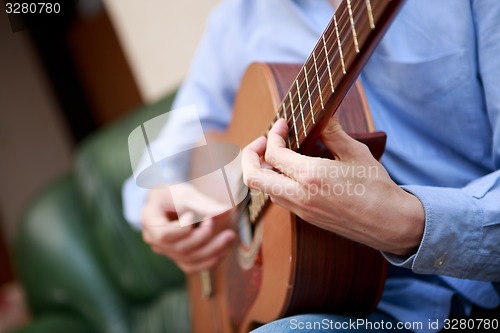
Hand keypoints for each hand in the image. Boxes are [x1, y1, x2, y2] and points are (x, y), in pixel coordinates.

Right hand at [141, 184, 234, 273]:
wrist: (167, 200)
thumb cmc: (173, 193)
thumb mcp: (186, 193)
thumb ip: (204, 204)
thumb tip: (227, 211)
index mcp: (149, 220)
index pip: (164, 234)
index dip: (182, 229)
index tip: (192, 214)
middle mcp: (154, 240)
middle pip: (180, 248)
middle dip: (203, 237)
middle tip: (216, 221)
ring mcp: (165, 250)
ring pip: (188, 259)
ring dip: (212, 250)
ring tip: (229, 236)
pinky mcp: (176, 256)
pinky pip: (191, 266)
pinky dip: (208, 261)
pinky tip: (223, 252)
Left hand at [242, 117, 423, 255]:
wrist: (390, 224)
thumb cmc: (377, 187)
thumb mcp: (356, 153)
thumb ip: (333, 133)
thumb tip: (323, 114)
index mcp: (311, 176)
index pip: (273, 154)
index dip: (273, 135)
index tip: (283, 124)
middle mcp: (300, 196)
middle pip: (253, 177)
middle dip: (249, 155)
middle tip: (264, 142)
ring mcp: (301, 210)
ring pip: (264, 189)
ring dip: (263, 169)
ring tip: (277, 153)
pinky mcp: (306, 218)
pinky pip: (279, 198)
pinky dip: (276, 181)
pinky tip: (291, 170)